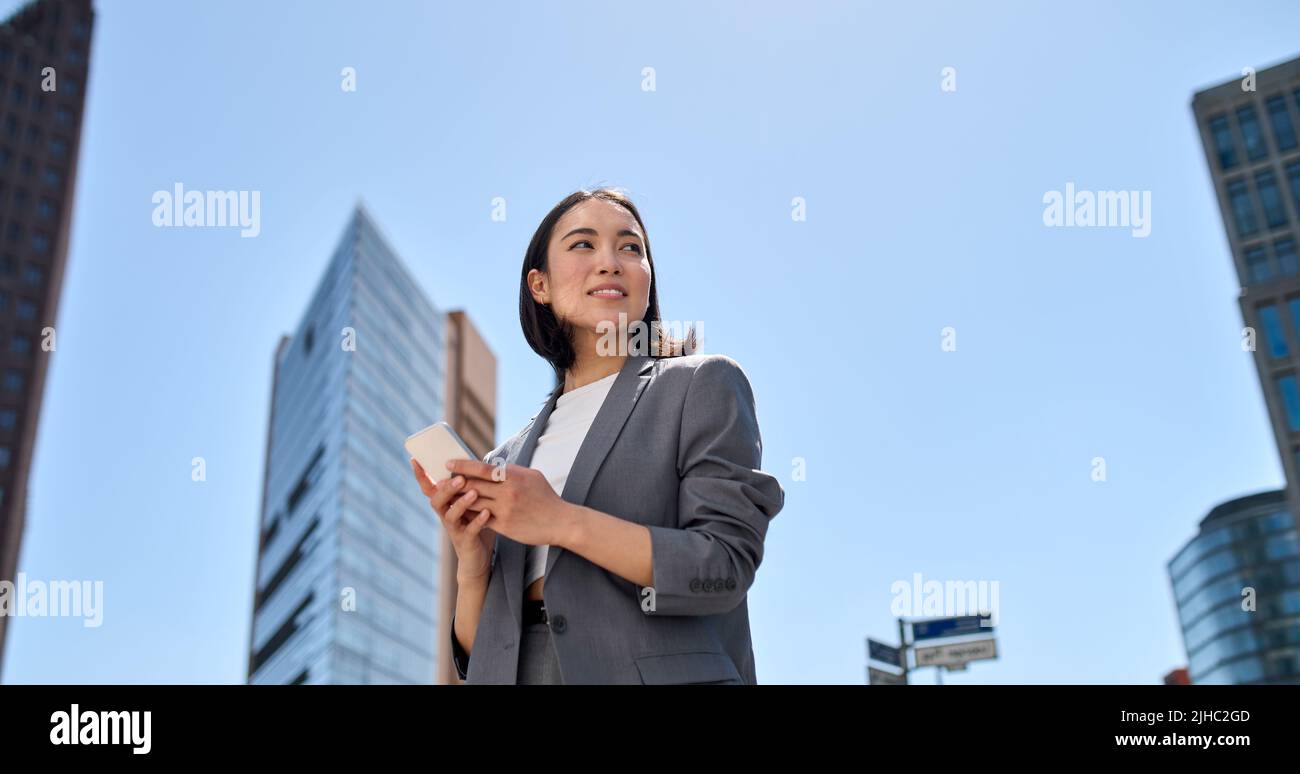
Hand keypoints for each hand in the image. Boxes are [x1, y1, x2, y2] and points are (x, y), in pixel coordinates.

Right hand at [410, 458, 495, 582]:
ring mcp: (454, 529)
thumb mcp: (470, 503)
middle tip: (459, 478)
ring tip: (474, 493)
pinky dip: (478, 521)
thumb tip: (474, 462)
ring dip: (461, 503)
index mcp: (445, 504)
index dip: (420, 475)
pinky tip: (486, 513)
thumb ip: (468, 486)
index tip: (414, 460)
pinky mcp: (466, 541)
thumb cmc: (474, 524)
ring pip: (451, 515)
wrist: (477, 558)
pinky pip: (470, 530)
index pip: (429, 488)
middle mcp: (445, 515)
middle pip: (437, 500)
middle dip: (446, 488)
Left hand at [444, 459, 570, 546]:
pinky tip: (461, 513)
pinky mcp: (505, 526)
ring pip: (474, 503)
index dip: (463, 466)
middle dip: (455, 483)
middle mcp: (508, 491)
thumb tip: (494, 466)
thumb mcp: (531, 476)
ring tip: (446, 498)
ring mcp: (505, 510)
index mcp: (514, 476)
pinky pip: (481, 519)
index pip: (482, 468)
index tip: (449, 464)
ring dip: (458, 500)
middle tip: (440, 482)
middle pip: (473, 485)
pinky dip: (470, 515)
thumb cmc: (546, 497)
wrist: (561, 522)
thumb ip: (511, 471)